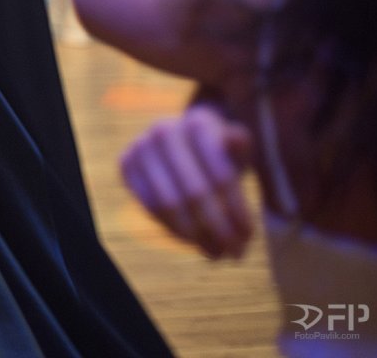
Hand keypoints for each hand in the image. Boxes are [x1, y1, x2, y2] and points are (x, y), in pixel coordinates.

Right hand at [120, 103, 254, 259]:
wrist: (182, 137)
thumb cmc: (218, 148)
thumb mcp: (236, 144)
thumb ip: (241, 144)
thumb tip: (236, 140)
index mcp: (197, 122)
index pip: (222, 177)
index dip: (237, 212)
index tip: (250, 236)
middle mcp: (164, 130)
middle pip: (195, 193)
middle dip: (218, 229)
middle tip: (235, 253)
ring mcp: (141, 146)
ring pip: (168, 203)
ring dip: (195, 235)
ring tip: (216, 252)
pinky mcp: (126, 164)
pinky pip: (148, 205)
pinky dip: (172, 229)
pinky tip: (193, 240)